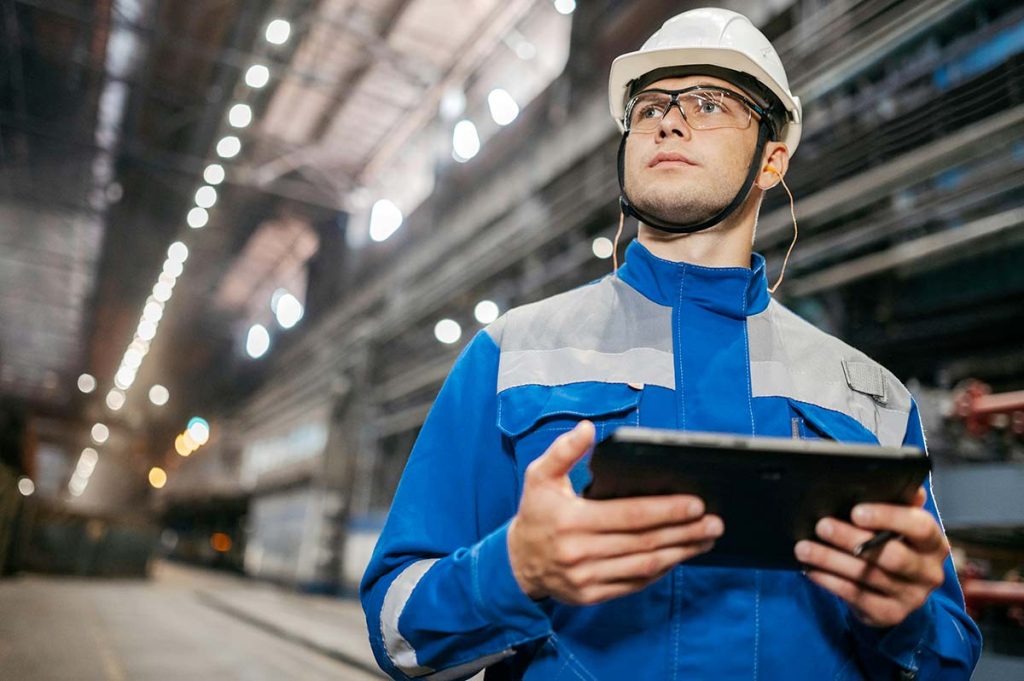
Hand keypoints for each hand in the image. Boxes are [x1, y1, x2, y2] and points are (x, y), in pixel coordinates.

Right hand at [508, 420, 722, 605]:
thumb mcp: (539, 475)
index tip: (696, 503)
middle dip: (684, 531)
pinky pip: (634, 584)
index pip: (629, 515)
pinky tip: (679, 556)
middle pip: (644, 541)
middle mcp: (579, 552)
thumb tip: (587, 428)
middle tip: (715, 522)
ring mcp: (586, 578)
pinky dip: (660, 570)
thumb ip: (564, 450)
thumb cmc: (536, 512)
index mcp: (571, 520)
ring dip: (680, 553)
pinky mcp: (592, 595)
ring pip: (645, 565)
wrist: (517, 561)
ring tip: (706, 539)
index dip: (666, 510)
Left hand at [795, 487, 948, 627]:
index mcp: (933, 543)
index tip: (856, 511)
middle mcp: (928, 572)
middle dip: (851, 538)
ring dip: (831, 560)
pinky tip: (811, 570)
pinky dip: (830, 582)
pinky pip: (856, 597)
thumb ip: (898, 502)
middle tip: (821, 525)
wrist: (900, 592)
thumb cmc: (894, 544)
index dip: (888, 517)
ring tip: (803, 547)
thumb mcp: (899, 524)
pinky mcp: (890, 614)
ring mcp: (911, 597)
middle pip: (890, 555)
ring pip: (867, 576)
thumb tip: (895, 481)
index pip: (919, 526)